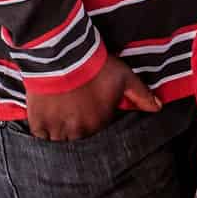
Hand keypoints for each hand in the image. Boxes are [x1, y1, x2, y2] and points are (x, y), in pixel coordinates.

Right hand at [23, 54, 159, 140]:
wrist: (63, 55)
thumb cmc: (96, 66)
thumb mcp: (124, 77)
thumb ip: (142, 95)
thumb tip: (158, 108)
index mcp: (98, 124)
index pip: (99, 136)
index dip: (96, 126)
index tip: (92, 118)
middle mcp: (77, 131)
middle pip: (79, 141)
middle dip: (78, 133)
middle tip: (76, 121)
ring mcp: (56, 128)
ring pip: (60, 142)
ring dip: (62, 136)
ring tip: (61, 124)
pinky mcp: (38, 122)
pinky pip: (41, 138)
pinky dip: (44, 134)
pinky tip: (47, 125)